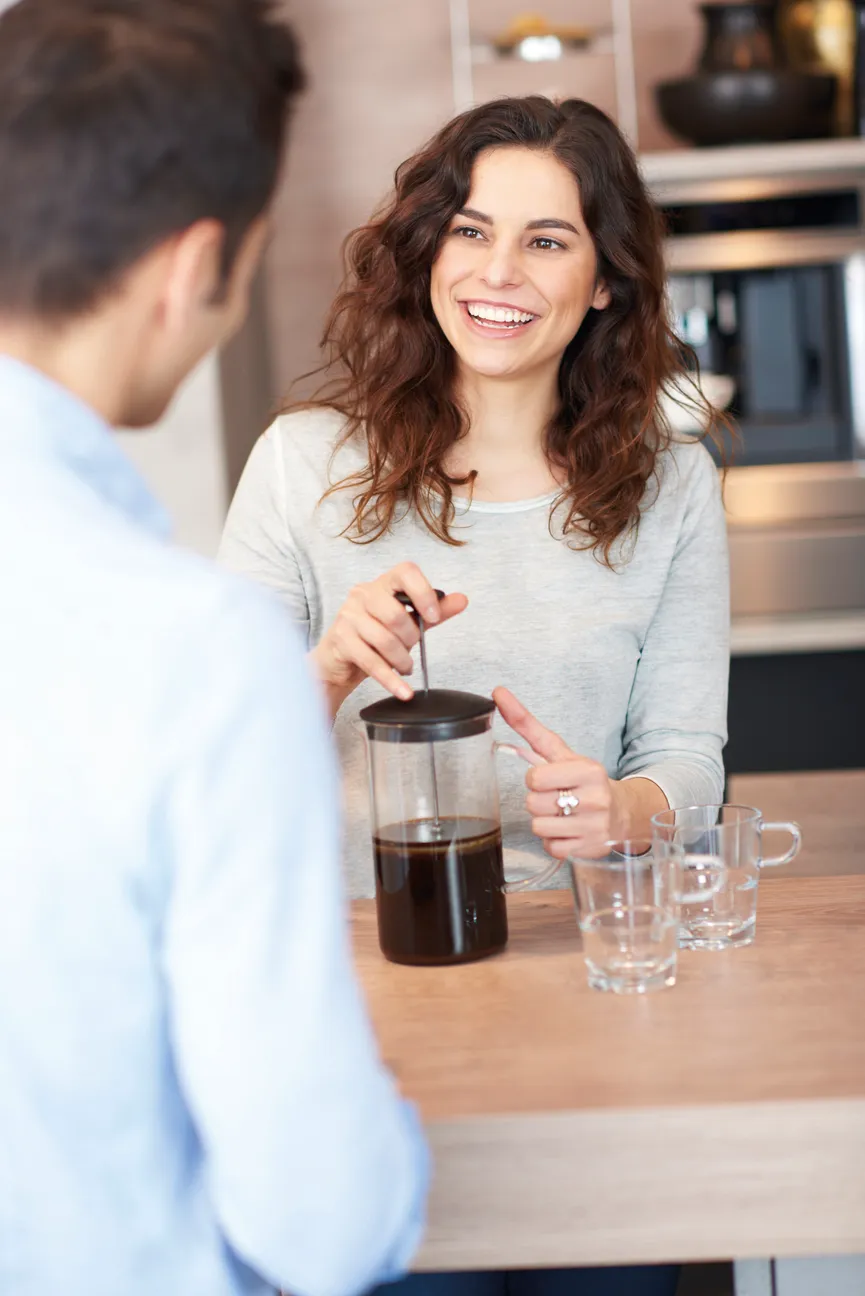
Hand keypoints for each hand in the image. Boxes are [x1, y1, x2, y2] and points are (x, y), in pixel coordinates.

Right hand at [312, 562, 467, 714]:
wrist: (338, 660)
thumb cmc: (374, 637)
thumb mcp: (408, 623)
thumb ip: (434, 612)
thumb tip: (462, 600)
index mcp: (382, 584)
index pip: (406, 573)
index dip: (424, 593)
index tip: (434, 617)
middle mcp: (362, 594)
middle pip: (396, 614)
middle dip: (411, 639)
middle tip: (412, 649)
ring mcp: (348, 616)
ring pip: (384, 640)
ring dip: (401, 660)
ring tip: (405, 667)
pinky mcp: (340, 640)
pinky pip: (371, 662)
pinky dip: (391, 680)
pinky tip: (403, 690)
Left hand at [493, 686, 621, 859]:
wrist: (621, 811)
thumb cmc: (583, 780)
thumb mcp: (559, 751)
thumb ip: (527, 724)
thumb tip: (497, 692)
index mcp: (588, 770)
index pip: (535, 779)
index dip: (535, 780)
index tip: (549, 779)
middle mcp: (595, 798)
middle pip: (534, 804)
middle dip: (538, 801)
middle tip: (557, 797)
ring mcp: (594, 826)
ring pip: (539, 827)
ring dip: (544, 822)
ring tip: (562, 815)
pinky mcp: (591, 849)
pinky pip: (551, 848)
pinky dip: (554, 841)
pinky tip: (568, 831)